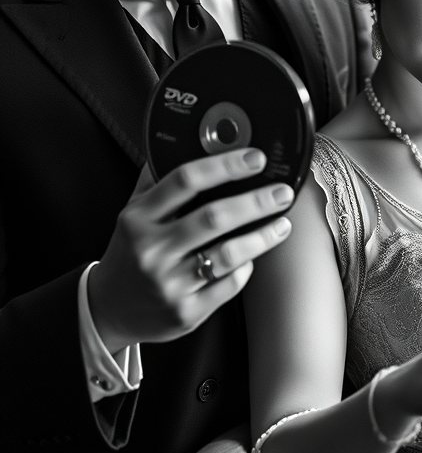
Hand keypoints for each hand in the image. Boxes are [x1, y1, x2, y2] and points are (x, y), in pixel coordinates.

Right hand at [88, 149, 293, 351]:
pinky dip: (246, 267)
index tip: (255, 159)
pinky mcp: (186, 312)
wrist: (109, 309)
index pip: (185, 180)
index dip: (225, 166)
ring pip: (228, 254)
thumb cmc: (129, 253)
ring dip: (262, 236)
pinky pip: (229, 284)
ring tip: (282, 223)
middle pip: (213, 217)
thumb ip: (157, 179)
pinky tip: (253, 256)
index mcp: (138, 218)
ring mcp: (169, 284)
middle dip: (255, 201)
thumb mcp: (132, 213)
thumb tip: (186, 140)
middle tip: (281, 192)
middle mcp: (152, 250)